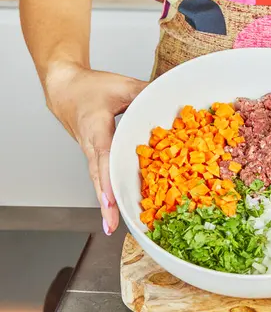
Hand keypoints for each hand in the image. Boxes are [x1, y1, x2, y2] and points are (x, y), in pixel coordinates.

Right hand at [45, 62, 146, 234]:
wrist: (64, 89)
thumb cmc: (89, 89)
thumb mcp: (120, 85)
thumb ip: (143, 92)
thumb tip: (165, 97)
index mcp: (96, 129)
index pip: (103, 156)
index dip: (108, 179)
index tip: (110, 200)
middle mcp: (91, 146)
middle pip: (98, 178)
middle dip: (105, 203)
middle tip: (111, 225)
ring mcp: (90, 153)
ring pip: (98, 181)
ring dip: (105, 203)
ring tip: (111, 226)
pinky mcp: (94, 156)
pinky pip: (101, 177)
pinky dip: (107, 193)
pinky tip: (113, 209)